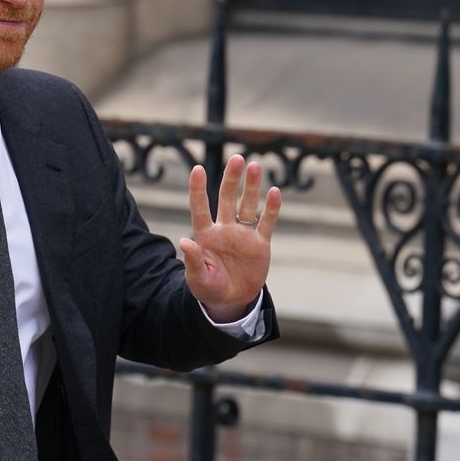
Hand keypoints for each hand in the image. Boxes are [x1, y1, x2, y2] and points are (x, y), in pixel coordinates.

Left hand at [179, 154, 281, 322]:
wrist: (231, 301)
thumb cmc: (209, 288)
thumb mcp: (198, 279)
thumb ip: (193, 261)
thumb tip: (185, 242)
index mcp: (205, 235)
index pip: (200, 208)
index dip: (198, 189)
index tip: (197, 169)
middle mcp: (224, 229)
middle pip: (227, 198)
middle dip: (231, 179)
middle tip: (236, 159)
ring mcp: (243, 234)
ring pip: (247, 205)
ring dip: (251, 187)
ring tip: (254, 165)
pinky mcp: (260, 244)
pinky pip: (266, 223)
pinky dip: (271, 209)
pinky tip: (274, 192)